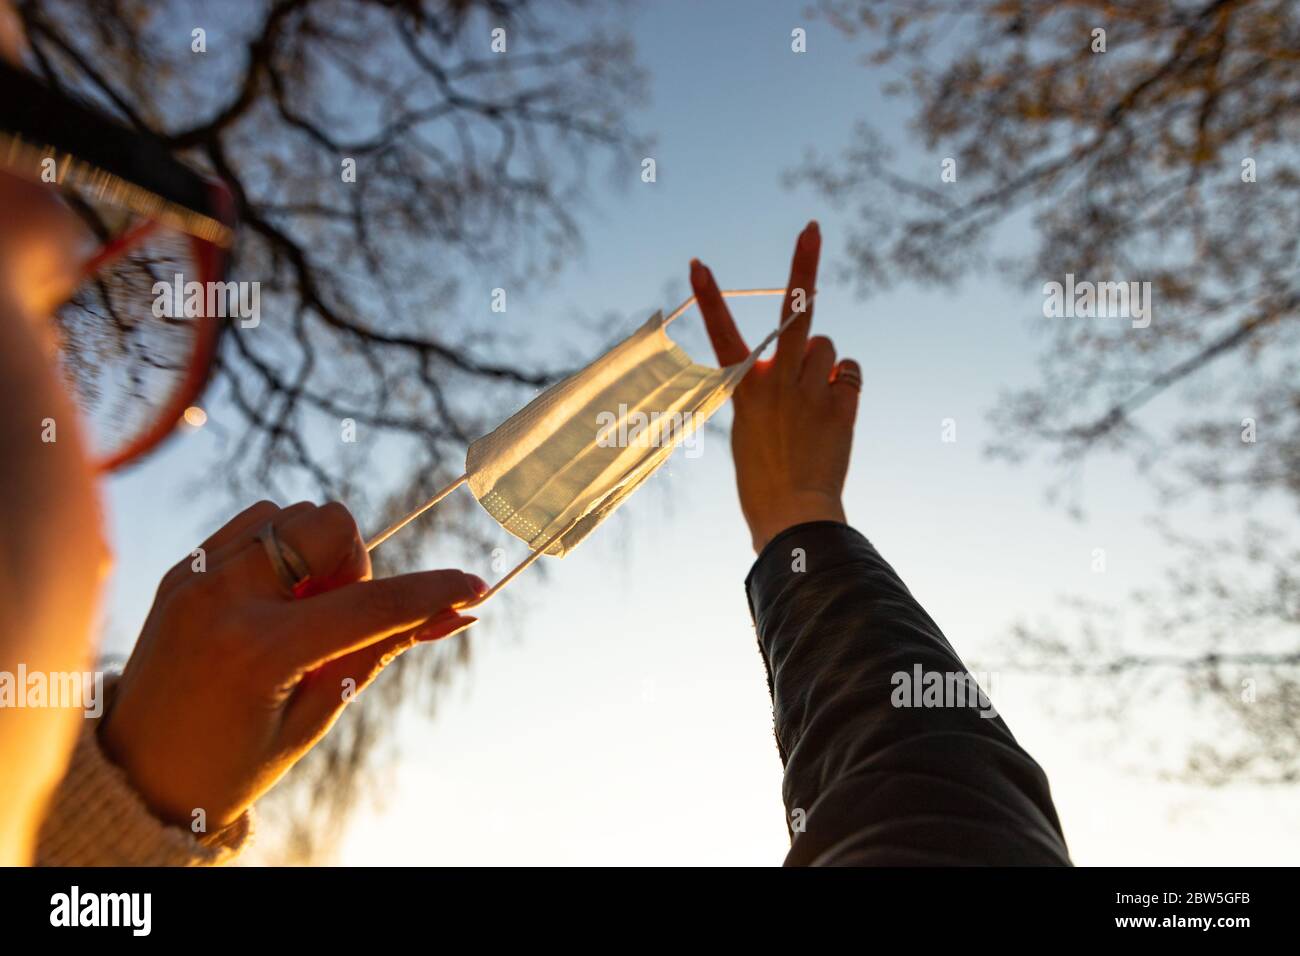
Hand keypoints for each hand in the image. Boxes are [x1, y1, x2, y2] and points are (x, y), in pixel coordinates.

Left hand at [99, 500, 483, 830]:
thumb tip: (458, 615)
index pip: (369, 603)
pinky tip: (273, 601)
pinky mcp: (182, 569)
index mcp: (258, 649)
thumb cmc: (234, 761)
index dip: (430, 593)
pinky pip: (254, 523)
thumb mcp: (318, 713)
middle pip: (330, 524)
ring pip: (293, 514)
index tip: (472, 585)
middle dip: (354, 564)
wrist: (138, 776)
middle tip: (337, 619)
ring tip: (299, 615)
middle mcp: (221, 597)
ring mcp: (194, 576)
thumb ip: (383, 650)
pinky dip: (280, 550)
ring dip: (315, 554)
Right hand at [690, 221, 859, 551]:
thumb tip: (810, 358)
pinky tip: (833, 413)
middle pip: (796, 313)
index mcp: (745, 389)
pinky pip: (850, 374)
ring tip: (814, 404)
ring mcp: (811, 390)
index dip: (710, 297)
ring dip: (823, 366)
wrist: (792, 515)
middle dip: (805, 265)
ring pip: (826, 348)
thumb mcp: (752, 429)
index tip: (698, 263)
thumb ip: (772, 388)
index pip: (723, 334)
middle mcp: (777, 381)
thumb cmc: (765, 480)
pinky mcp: (842, 404)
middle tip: (812, 228)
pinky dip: (844, 387)